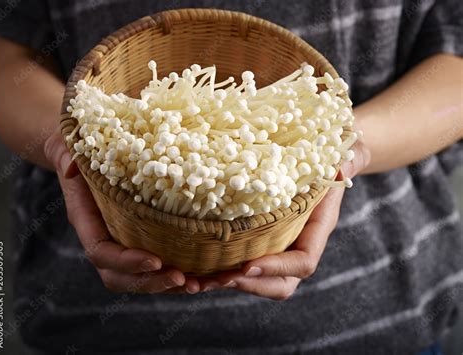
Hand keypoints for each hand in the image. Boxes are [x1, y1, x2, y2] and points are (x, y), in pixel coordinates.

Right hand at [44, 131, 200, 293]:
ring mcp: (122, 240)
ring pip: (141, 277)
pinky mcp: (141, 237)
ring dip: (169, 285)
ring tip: (197, 284)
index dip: (126, 261)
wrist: (86, 152)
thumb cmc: (80, 146)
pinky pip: (157, 264)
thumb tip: (72, 168)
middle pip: (121, 276)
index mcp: (86, 219)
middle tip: (182, 279)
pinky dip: (178, 272)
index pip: (101, 251)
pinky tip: (203, 273)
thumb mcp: (71, 145)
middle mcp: (103, 236)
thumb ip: (68, 155)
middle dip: (151, 282)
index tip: (155, 260)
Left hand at [198, 140, 370, 299]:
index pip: (303, 261)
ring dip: (224, 283)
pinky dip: (216, 269)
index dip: (278, 267)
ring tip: (193, 282)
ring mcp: (276, 244)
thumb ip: (349, 161)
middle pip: (278, 283)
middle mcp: (297, 242)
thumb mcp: (347, 152)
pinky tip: (191, 268)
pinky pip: (239, 262)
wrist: (324, 157)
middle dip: (248, 285)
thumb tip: (341, 170)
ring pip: (255, 278)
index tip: (248, 264)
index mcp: (317, 228)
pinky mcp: (257, 238)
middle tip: (215, 279)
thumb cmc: (334, 154)